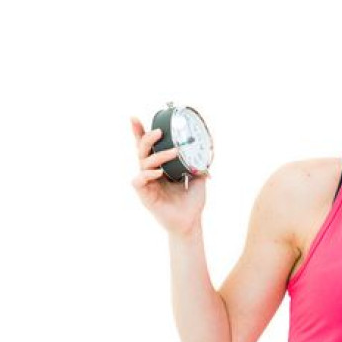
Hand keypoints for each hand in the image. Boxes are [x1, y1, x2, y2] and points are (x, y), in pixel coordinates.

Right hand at [130, 116, 208, 235]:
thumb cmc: (192, 203)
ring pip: (143, 163)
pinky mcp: (144, 196)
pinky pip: (139, 180)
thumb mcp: (199, 178)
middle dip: (146, 138)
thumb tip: (207, 151)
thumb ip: (199, 164)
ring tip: (174, 152)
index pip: (147, 147)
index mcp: (160, 167)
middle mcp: (151, 173)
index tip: (134, 118)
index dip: (139, 132)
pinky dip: (148, 174)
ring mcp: (147, 184)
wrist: (191, 223)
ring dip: (157, 155)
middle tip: (158, 132)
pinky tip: (159, 173)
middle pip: (141, 150)